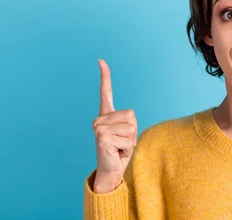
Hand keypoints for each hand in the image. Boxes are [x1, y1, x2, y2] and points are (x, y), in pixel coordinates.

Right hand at [92, 59, 137, 192]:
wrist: (112, 170)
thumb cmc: (121, 150)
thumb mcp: (127, 132)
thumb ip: (127, 122)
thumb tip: (128, 118)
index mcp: (106, 115)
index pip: (106, 92)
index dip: (105, 76)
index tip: (101, 61)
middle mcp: (100, 119)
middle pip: (131, 116)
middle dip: (132, 131)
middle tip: (122, 142)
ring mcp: (99, 128)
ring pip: (130, 128)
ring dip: (130, 141)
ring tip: (120, 147)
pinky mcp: (102, 137)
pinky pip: (127, 139)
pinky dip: (127, 148)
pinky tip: (117, 152)